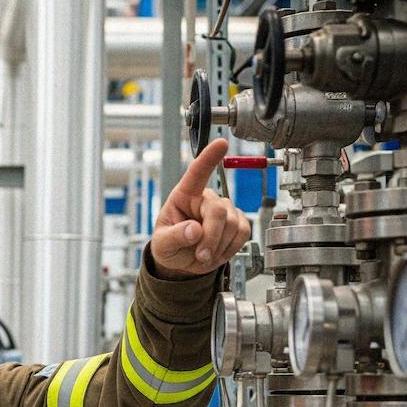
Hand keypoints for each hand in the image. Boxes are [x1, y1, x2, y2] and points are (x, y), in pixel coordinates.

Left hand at [149, 137, 251, 278]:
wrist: (182, 263)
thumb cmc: (169, 246)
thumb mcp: (162, 244)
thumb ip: (174, 237)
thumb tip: (194, 230)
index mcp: (184, 196)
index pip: (197, 173)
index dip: (209, 158)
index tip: (221, 143)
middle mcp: (206, 198)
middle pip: (218, 212)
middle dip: (211, 237)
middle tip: (201, 255)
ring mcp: (224, 209)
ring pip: (233, 225)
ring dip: (219, 246)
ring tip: (204, 254)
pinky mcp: (237, 222)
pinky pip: (243, 233)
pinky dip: (230, 248)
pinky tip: (217, 251)